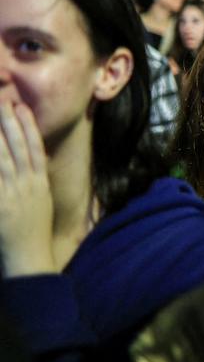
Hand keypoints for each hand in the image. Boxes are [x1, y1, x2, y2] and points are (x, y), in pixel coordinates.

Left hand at [0, 101, 54, 277]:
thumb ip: (34, 186)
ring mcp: (12, 194)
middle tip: (3, 101)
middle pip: (18, 147)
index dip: (28, 126)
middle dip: (10, 123)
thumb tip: (30, 170)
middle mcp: (28, 185)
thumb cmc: (34, 236)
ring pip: (4, 157)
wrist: (30, 259)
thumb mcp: (41, 206)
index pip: (35, 148)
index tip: (22, 109)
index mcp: (40, 184)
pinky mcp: (0, 204)